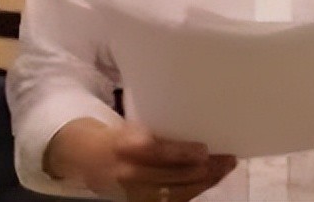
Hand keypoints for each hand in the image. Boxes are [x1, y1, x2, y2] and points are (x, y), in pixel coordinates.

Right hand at [45, 119, 236, 201]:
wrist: (85, 159)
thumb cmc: (119, 136)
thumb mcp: (133, 127)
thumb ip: (158, 131)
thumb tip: (198, 120)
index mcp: (127, 146)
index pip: (158, 153)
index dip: (183, 155)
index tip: (206, 150)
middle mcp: (129, 172)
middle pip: (173, 177)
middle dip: (204, 171)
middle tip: (229, 160)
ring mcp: (133, 192)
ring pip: (175, 193)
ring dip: (204, 184)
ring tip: (225, 170)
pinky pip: (170, 201)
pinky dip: (192, 192)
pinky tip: (208, 182)